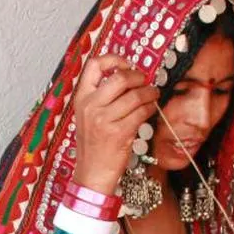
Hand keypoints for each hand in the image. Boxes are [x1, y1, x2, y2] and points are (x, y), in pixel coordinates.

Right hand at [71, 55, 159, 193]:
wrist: (92, 174)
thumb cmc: (93, 146)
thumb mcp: (88, 117)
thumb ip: (100, 96)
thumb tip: (126, 76)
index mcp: (81, 99)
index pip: (93, 66)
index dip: (113, 59)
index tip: (126, 64)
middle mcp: (91, 107)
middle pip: (120, 77)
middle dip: (138, 76)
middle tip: (145, 81)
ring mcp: (104, 120)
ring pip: (135, 95)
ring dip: (149, 92)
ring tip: (152, 95)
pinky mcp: (119, 133)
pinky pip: (141, 112)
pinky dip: (150, 109)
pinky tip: (150, 110)